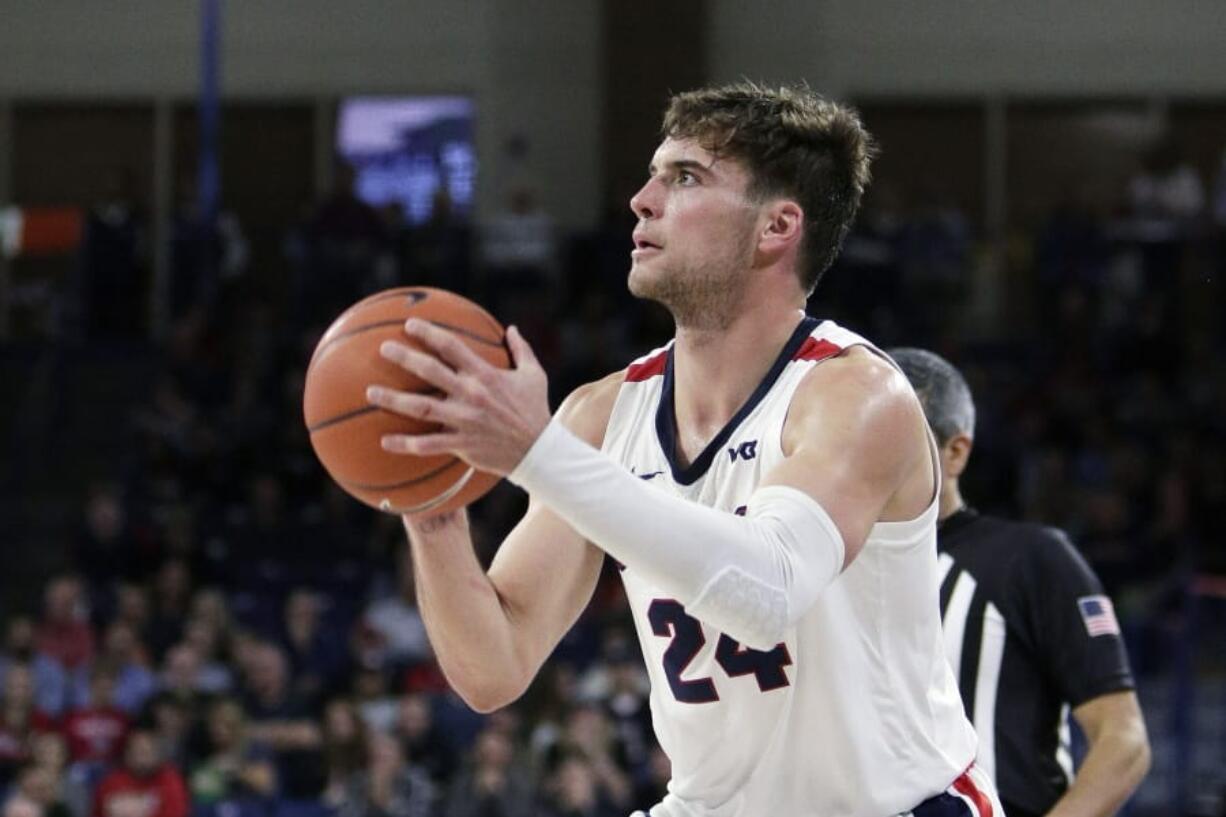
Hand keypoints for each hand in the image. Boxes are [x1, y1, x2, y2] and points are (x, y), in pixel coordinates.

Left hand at [367, 320, 551, 475]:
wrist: (538, 451)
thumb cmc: (534, 410)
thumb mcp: (534, 375)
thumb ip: (522, 350)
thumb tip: (512, 328)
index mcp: (486, 375)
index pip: (452, 347)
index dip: (429, 333)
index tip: (409, 324)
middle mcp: (471, 395)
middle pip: (430, 371)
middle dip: (404, 357)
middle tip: (383, 348)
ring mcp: (464, 420)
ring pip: (421, 407)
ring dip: (393, 400)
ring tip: (370, 392)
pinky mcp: (461, 444)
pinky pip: (428, 444)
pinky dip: (405, 444)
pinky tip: (384, 441)